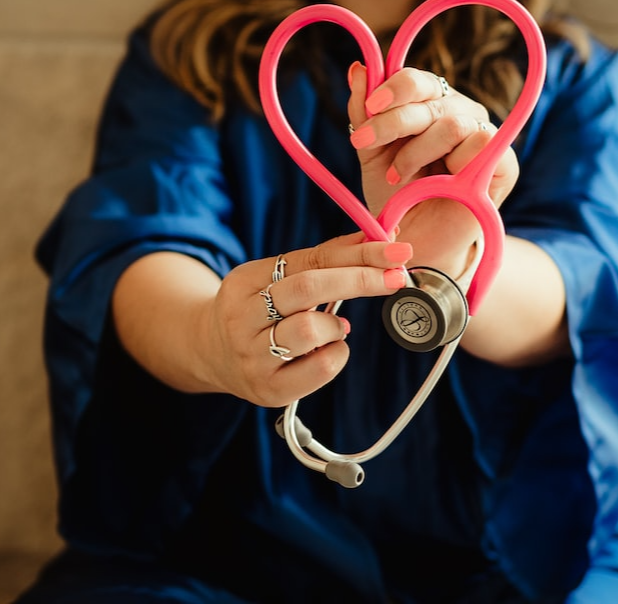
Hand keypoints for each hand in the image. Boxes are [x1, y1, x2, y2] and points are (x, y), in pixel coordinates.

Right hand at [202, 232, 412, 406]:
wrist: (210, 354)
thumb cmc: (259, 310)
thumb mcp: (277, 278)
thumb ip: (323, 260)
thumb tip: (376, 238)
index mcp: (244, 281)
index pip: (308, 259)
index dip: (357, 253)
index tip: (395, 250)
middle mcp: (241, 318)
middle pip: (307, 288)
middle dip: (360, 279)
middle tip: (396, 276)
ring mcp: (252, 357)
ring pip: (309, 330)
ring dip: (336, 325)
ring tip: (335, 327)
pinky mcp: (268, 390)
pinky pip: (319, 369)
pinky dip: (337, 354)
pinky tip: (328, 350)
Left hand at [346, 63, 518, 275]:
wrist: (415, 243)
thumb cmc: (397, 197)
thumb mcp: (372, 154)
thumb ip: (364, 113)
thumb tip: (358, 69)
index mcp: (431, 105)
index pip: (417, 80)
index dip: (393, 88)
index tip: (368, 109)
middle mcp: (459, 113)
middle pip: (431, 97)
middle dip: (393, 121)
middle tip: (364, 144)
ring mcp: (484, 136)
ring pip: (453, 122)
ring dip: (417, 151)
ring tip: (398, 177)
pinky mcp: (504, 164)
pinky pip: (482, 144)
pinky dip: (452, 164)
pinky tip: (437, 183)